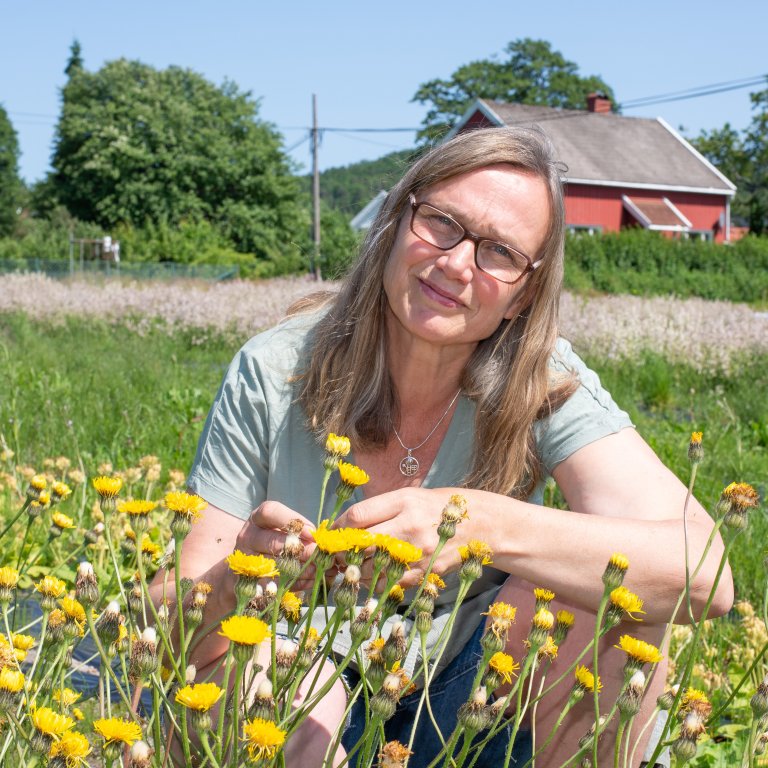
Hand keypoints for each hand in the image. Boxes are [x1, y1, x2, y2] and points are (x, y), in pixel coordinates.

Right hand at [236, 501, 318, 590]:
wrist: (246, 567)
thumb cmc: (273, 541)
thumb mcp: (283, 528)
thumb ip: (301, 531)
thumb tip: (323, 541)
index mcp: (257, 519)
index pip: (270, 512)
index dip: (292, 520)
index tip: (313, 533)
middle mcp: (248, 537)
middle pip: (274, 542)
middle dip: (302, 550)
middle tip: (321, 556)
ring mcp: (245, 561)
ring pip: (276, 566)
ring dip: (303, 569)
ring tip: (320, 570)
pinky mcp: (248, 582)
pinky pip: (275, 584)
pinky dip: (297, 583)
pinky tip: (311, 581)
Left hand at [335, 487, 471, 588]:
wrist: (479, 524)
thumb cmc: (437, 506)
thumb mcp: (409, 496)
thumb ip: (378, 508)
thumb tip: (344, 524)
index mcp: (404, 503)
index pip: (357, 517)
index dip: (339, 527)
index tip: (332, 532)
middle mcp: (410, 528)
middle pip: (360, 545)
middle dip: (343, 551)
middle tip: (336, 553)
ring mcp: (417, 554)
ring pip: (371, 569)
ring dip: (356, 569)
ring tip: (355, 564)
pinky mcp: (424, 574)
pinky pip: (388, 584)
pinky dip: (376, 582)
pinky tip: (376, 574)